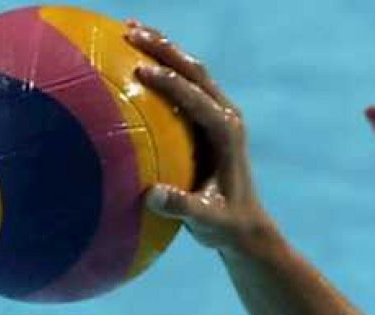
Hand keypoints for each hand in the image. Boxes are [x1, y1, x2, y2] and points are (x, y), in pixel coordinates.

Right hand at [124, 22, 275, 255]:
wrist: (245, 225)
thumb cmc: (225, 225)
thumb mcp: (207, 221)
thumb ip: (184, 208)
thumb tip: (152, 196)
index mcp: (226, 134)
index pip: (197, 99)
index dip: (169, 82)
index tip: (139, 70)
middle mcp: (226, 116)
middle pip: (195, 72)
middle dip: (164, 49)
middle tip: (129, 32)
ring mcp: (219, 114)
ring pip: (191, 70)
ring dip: (163, 49)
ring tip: (129, 29)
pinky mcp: (209, 118)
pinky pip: (185, 85)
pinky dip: (163, 66)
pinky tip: (133, 58)